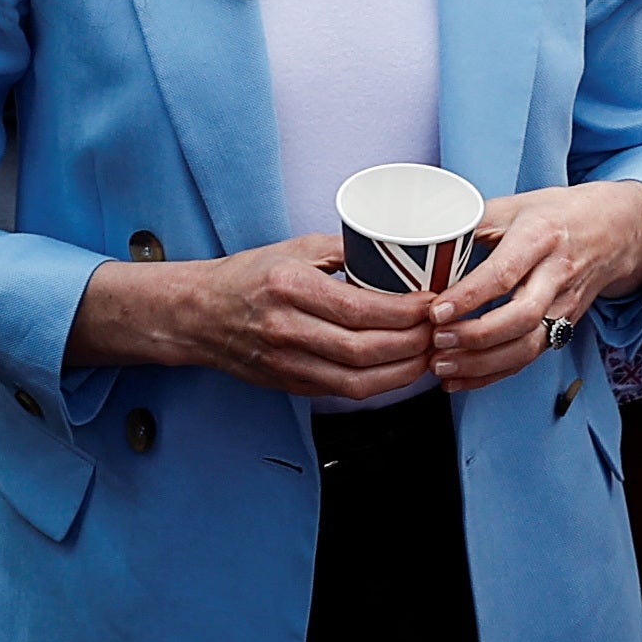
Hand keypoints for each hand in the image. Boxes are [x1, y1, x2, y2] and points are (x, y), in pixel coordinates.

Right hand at [179, 235, 438, 400]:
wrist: (199, 314)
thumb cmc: (250, 275)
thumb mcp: (296, 249)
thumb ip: (348, 250)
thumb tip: (403, 253)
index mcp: (290, 288)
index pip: (361, 308)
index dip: (406, 311)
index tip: (434, 302)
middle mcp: (287, 329)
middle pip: (366, 349)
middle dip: (414, 343)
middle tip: (442, 329)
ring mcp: (288, 363)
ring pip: (359, 381)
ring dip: (404, 372)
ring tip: (431, 353)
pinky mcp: (291, 384)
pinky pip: (345, 391)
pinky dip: (382, 385)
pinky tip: (403, 370)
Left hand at [424, 181, 641, 392]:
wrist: (615, 230)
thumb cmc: (555, 214)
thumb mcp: (514, 205)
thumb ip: (471, 221)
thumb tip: (420, 238)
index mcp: (541, 236)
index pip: (506, 272)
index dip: (470, 295)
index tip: (436, 311)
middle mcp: (557, 274)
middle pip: (522, 317)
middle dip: (476, 336)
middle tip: (437, 341)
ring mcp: (565, 305)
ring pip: (528, 346)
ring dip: (482, 364)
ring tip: (441, 366)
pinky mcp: (564, 327)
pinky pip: (529, 358)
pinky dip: (492, 374)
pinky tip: (459, 379)